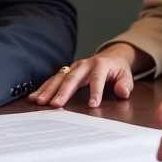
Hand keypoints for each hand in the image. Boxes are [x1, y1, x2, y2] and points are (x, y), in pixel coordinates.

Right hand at [29, 44, 143, 107]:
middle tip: (56, 105)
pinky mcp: (66, 72)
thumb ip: (125, 84)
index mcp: (100, 65)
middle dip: (63, 92)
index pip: (97, 79)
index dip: (95, 92)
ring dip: (48, 90)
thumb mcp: (126, 75)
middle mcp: (84, 64)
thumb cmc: (117, 69)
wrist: (110, 56)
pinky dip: (43, 88)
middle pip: (73, 78)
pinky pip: (53, 80)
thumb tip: (122, 92)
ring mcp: (73, 67)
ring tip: (39, 101)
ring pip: (59, 78)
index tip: (92, 105)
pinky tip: (34, 97)